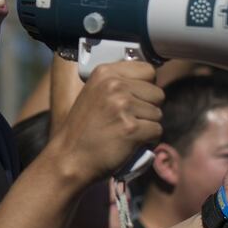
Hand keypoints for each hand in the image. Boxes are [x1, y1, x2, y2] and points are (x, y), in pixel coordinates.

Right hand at [49, 61, 163, 186]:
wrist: (69, 158)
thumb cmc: (84, 129)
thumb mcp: (95, 93)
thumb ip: (119, 83)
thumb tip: (151, 80)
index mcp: (105, 73)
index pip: (148, 70)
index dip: (146, 87)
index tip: (135, 100)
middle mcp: (114, 85)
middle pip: (157, 93)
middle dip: (148, 109)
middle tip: (128, 121)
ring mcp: (123, 106)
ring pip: (158, 113)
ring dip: (147, 126)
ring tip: (125, 132)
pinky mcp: (131, 128)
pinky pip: (157, 131)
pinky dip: (148, 141)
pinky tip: (129, 143)